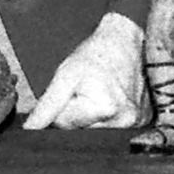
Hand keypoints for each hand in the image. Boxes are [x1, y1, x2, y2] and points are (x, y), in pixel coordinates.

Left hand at [26, 14, 150, 128]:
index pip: (65, 125)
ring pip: (95, 132)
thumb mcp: (65, 75)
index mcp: (105, 109)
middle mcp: (125, 122)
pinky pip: (114, 128)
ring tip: (97, 94)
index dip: (61, 107)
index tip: (71, 90)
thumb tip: (30, 130)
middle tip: (85, 91)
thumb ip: (46, 106)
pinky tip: (108, 100)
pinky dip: (106, 117)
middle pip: (81, 132)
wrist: (126, 41)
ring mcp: (137, 124)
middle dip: (75, 115)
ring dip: (90, 117)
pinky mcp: (143, 122)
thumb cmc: (96, 54)